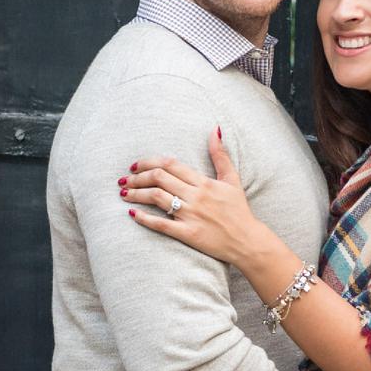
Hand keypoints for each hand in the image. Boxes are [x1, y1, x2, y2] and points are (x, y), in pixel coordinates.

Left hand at [120, 127, 263, 268]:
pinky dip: (144, 218)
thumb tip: (214, 129)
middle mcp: (196, 196)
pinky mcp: (188, 234)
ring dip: (136, 194)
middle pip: (159, 178)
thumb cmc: (238, 210)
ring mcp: (191, 215)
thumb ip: (220, 155)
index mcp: (204, 182)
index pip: (170, 164)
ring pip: (156, 198)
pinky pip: (161, 224)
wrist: (247, 241)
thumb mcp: (232, 179)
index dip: (149, 162)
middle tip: (124, 179)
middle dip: (137, 177)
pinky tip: (132, 214)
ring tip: (123, 193)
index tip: (135, 166)